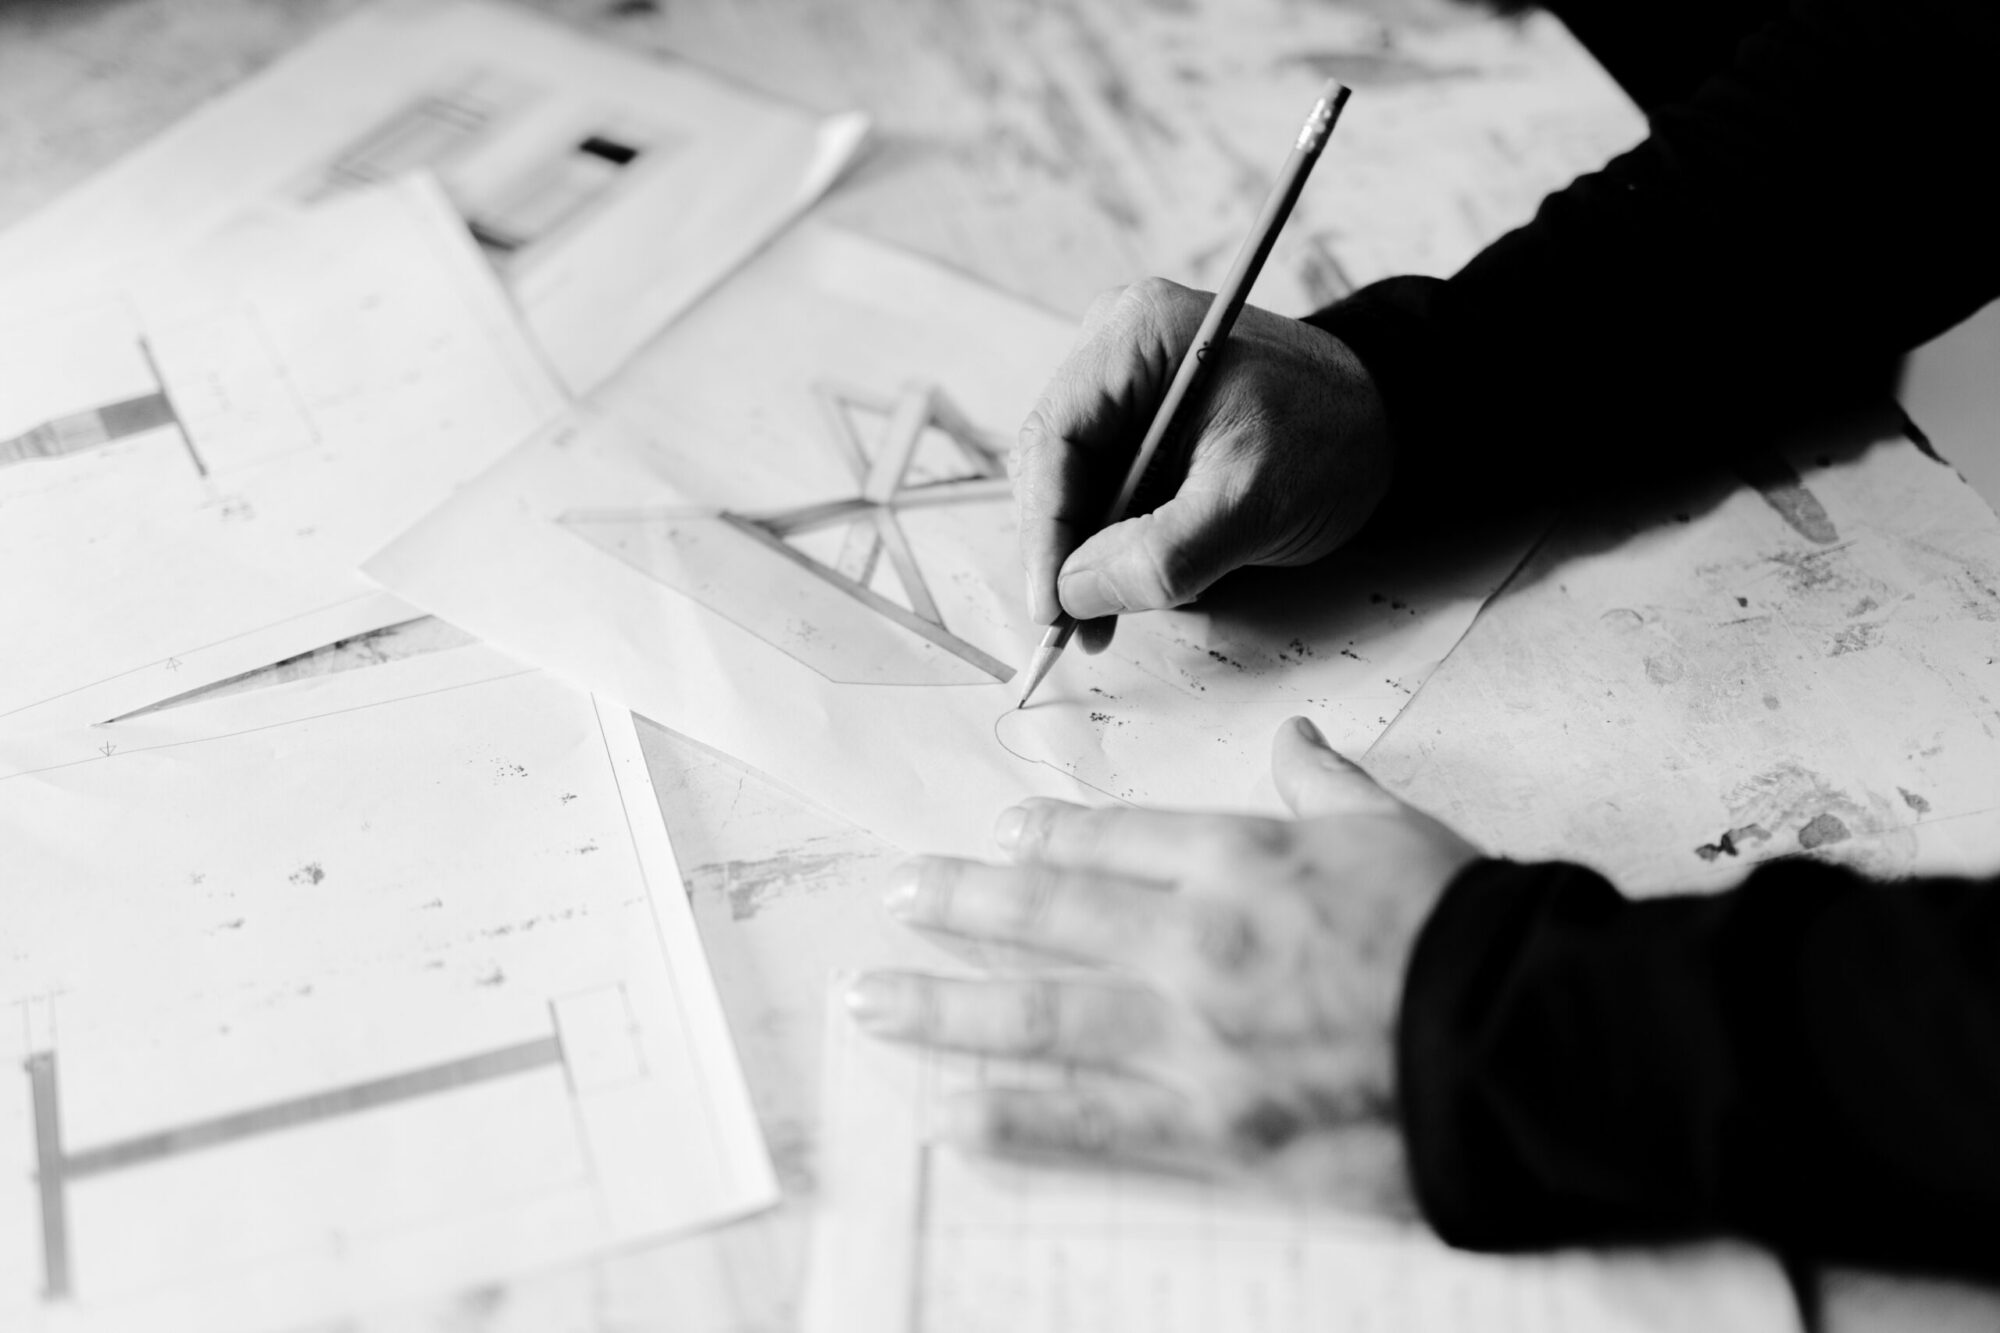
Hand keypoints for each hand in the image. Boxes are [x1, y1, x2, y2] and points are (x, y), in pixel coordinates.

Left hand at [846, 716, 1478, 1212]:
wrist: (1526, 1043)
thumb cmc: (1467, 930)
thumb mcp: (1400, 830)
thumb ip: (1328, 788)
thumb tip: (1296, 741)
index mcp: (1240, 860)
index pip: (1113, 839)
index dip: (1045, 838)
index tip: (998, 835)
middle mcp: (1192, 941)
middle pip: (1048, 915)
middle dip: (960, 905)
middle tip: (897, 895)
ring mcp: (1190, 1039)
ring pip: (1037, 1017)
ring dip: (942, 1006)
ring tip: (871, 998)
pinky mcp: (1208, 1128)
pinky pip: (1088, 1123)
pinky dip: (1009, 1119)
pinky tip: (943, 1115)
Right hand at [1015, 277, 1391, 650]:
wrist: (1387, 421)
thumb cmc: (1333, 440)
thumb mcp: (1251, 505)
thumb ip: (1161, 556)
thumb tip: (1074, 594)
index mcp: (1137, 335)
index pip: (1053, 440)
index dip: (1044, 533)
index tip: (1052, 608)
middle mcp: (1116, 344)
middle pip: (1052, 462)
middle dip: (1063, 549)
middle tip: (1080, 625)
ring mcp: (1124, 378)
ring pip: (1071, 480)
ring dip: (1086, 551)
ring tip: (1112, 609)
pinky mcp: (1138, 414)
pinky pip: (1102, 482)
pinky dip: (1111, 536)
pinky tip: (1133, 575)